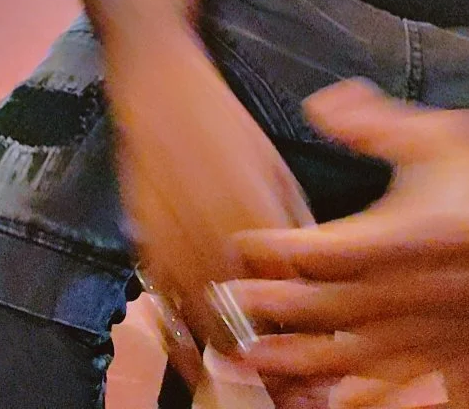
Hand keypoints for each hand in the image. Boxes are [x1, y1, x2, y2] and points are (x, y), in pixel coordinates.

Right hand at [110, 30, 311, 357]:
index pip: (289, 305)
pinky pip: (165, 310)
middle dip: (272, 372)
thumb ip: (295, 231)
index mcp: (257, 217)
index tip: (325, 381)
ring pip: (204, 329)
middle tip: (294, 397)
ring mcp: (174, 245)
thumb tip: (317, 285)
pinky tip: (200, 362)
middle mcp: (214, 238)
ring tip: (253, 389)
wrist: (159, 89)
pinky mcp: (143, 245)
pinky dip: (184, 342)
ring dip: (229, 365)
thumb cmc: (226, 125)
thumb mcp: (276, 171)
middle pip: (246, 330)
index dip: (308, 350)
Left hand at [230, 80, 468, 385]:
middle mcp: (412, 291)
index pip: (326, 250)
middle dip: (272, 306)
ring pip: (352, 353)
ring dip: (298, 357)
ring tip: (251, 357)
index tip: (241, 243)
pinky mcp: (450, 354)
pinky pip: (397, 383)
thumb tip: (322, 104)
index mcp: (407, 236)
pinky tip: (327, 399)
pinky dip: (359, 394)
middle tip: (224, 303)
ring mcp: (431, 330)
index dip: (278, 250)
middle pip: (328, 306)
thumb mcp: (440, 135)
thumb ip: (375, 124)